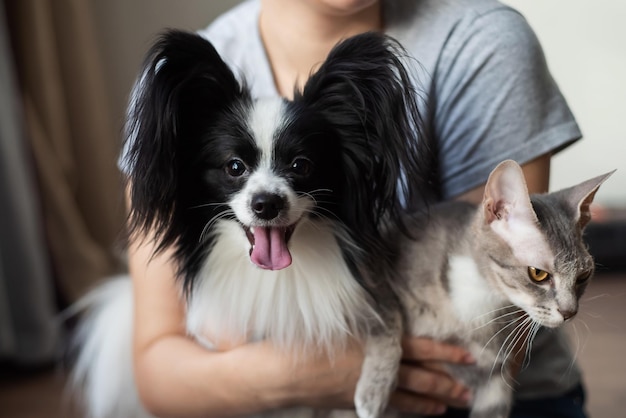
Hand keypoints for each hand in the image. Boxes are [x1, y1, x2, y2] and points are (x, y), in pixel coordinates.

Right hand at [253, 336, 472, 414]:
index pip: (420, 349)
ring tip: (451, 405)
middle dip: (446, 383)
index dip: (445, 353)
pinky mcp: (355, 400)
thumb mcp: (339, 320)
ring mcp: (368, 388)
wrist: (281, 373)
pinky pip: (390, 405)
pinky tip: (419, 411)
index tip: (467, 356)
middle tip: (467, 390)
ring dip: (432, 400)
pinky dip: (408, 408)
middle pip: (420, 377)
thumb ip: (367, 320)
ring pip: (408, 396)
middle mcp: (377, 369)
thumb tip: (388, 316)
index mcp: (376, 345)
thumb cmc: (307, 340)